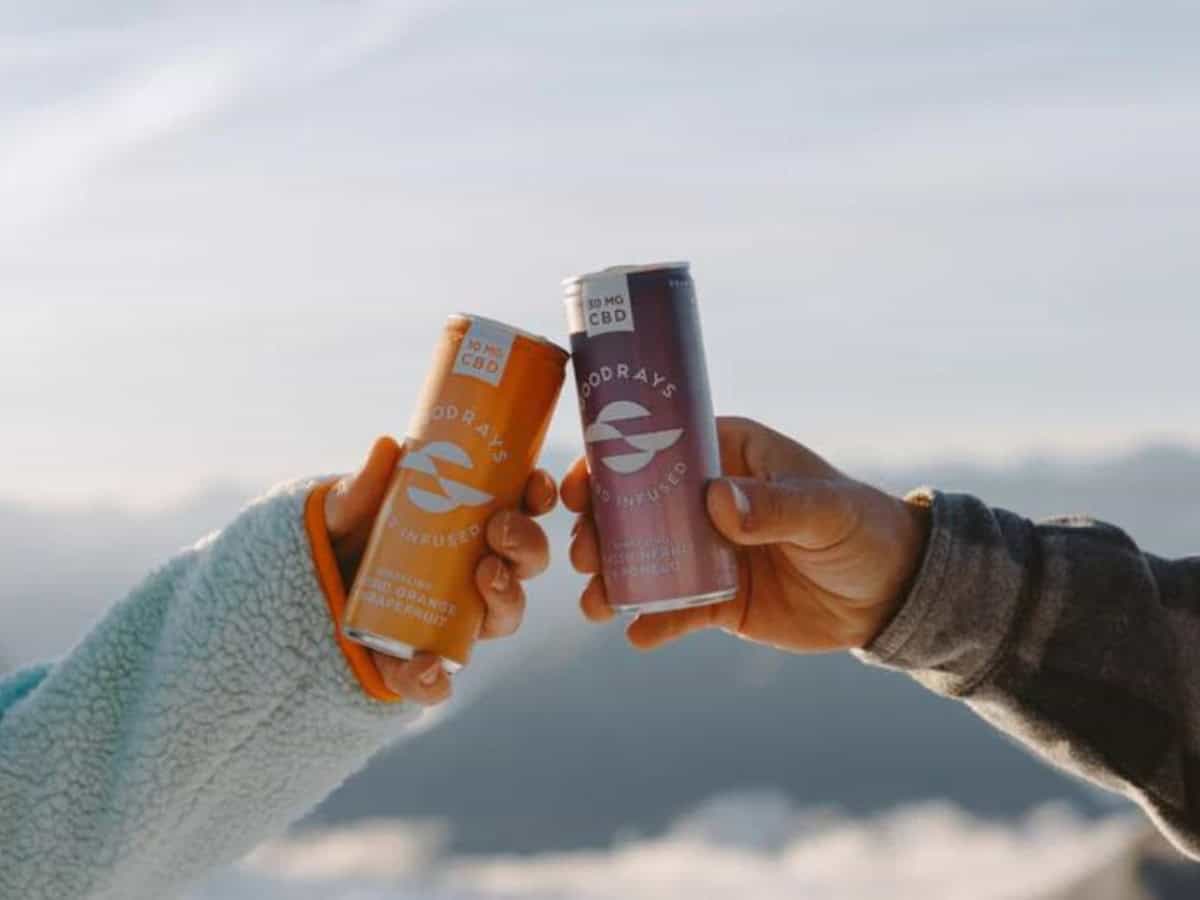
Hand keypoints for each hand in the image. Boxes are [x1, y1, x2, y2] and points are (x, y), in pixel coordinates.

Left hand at [325, 436, 555, 703]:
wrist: (311, 587)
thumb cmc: (345, 536)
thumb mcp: (349, 508)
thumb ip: (363, 488)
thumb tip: (388, 447)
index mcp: (474, 527)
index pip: (522, 510)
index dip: (538, 498)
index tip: (535, 484)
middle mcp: (478, 572)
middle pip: (526, 562)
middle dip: (527, 545)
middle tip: (500, 527)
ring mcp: (458, 618)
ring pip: (504, 615)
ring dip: (506, 597)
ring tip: (485, 577)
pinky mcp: (421, 661)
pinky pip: (441, 679)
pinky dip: (435, 680)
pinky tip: (426, 666)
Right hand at [562, 417, 929, 653]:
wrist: (890, 596)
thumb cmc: (862, 528)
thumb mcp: (824, 511)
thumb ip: (775, 506)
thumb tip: (718, 501)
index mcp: (728, 455)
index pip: (657, 448)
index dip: (610, 463)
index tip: (579, 489)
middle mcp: (707, 499)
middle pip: (634, 508)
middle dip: (598, 530)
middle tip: (582, 553)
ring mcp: (707, 551)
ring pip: (644, 560)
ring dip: (612, 577)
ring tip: (595, 602)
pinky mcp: (718, 599)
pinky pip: (675, 610)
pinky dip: (652, 623)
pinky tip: (637, 636)